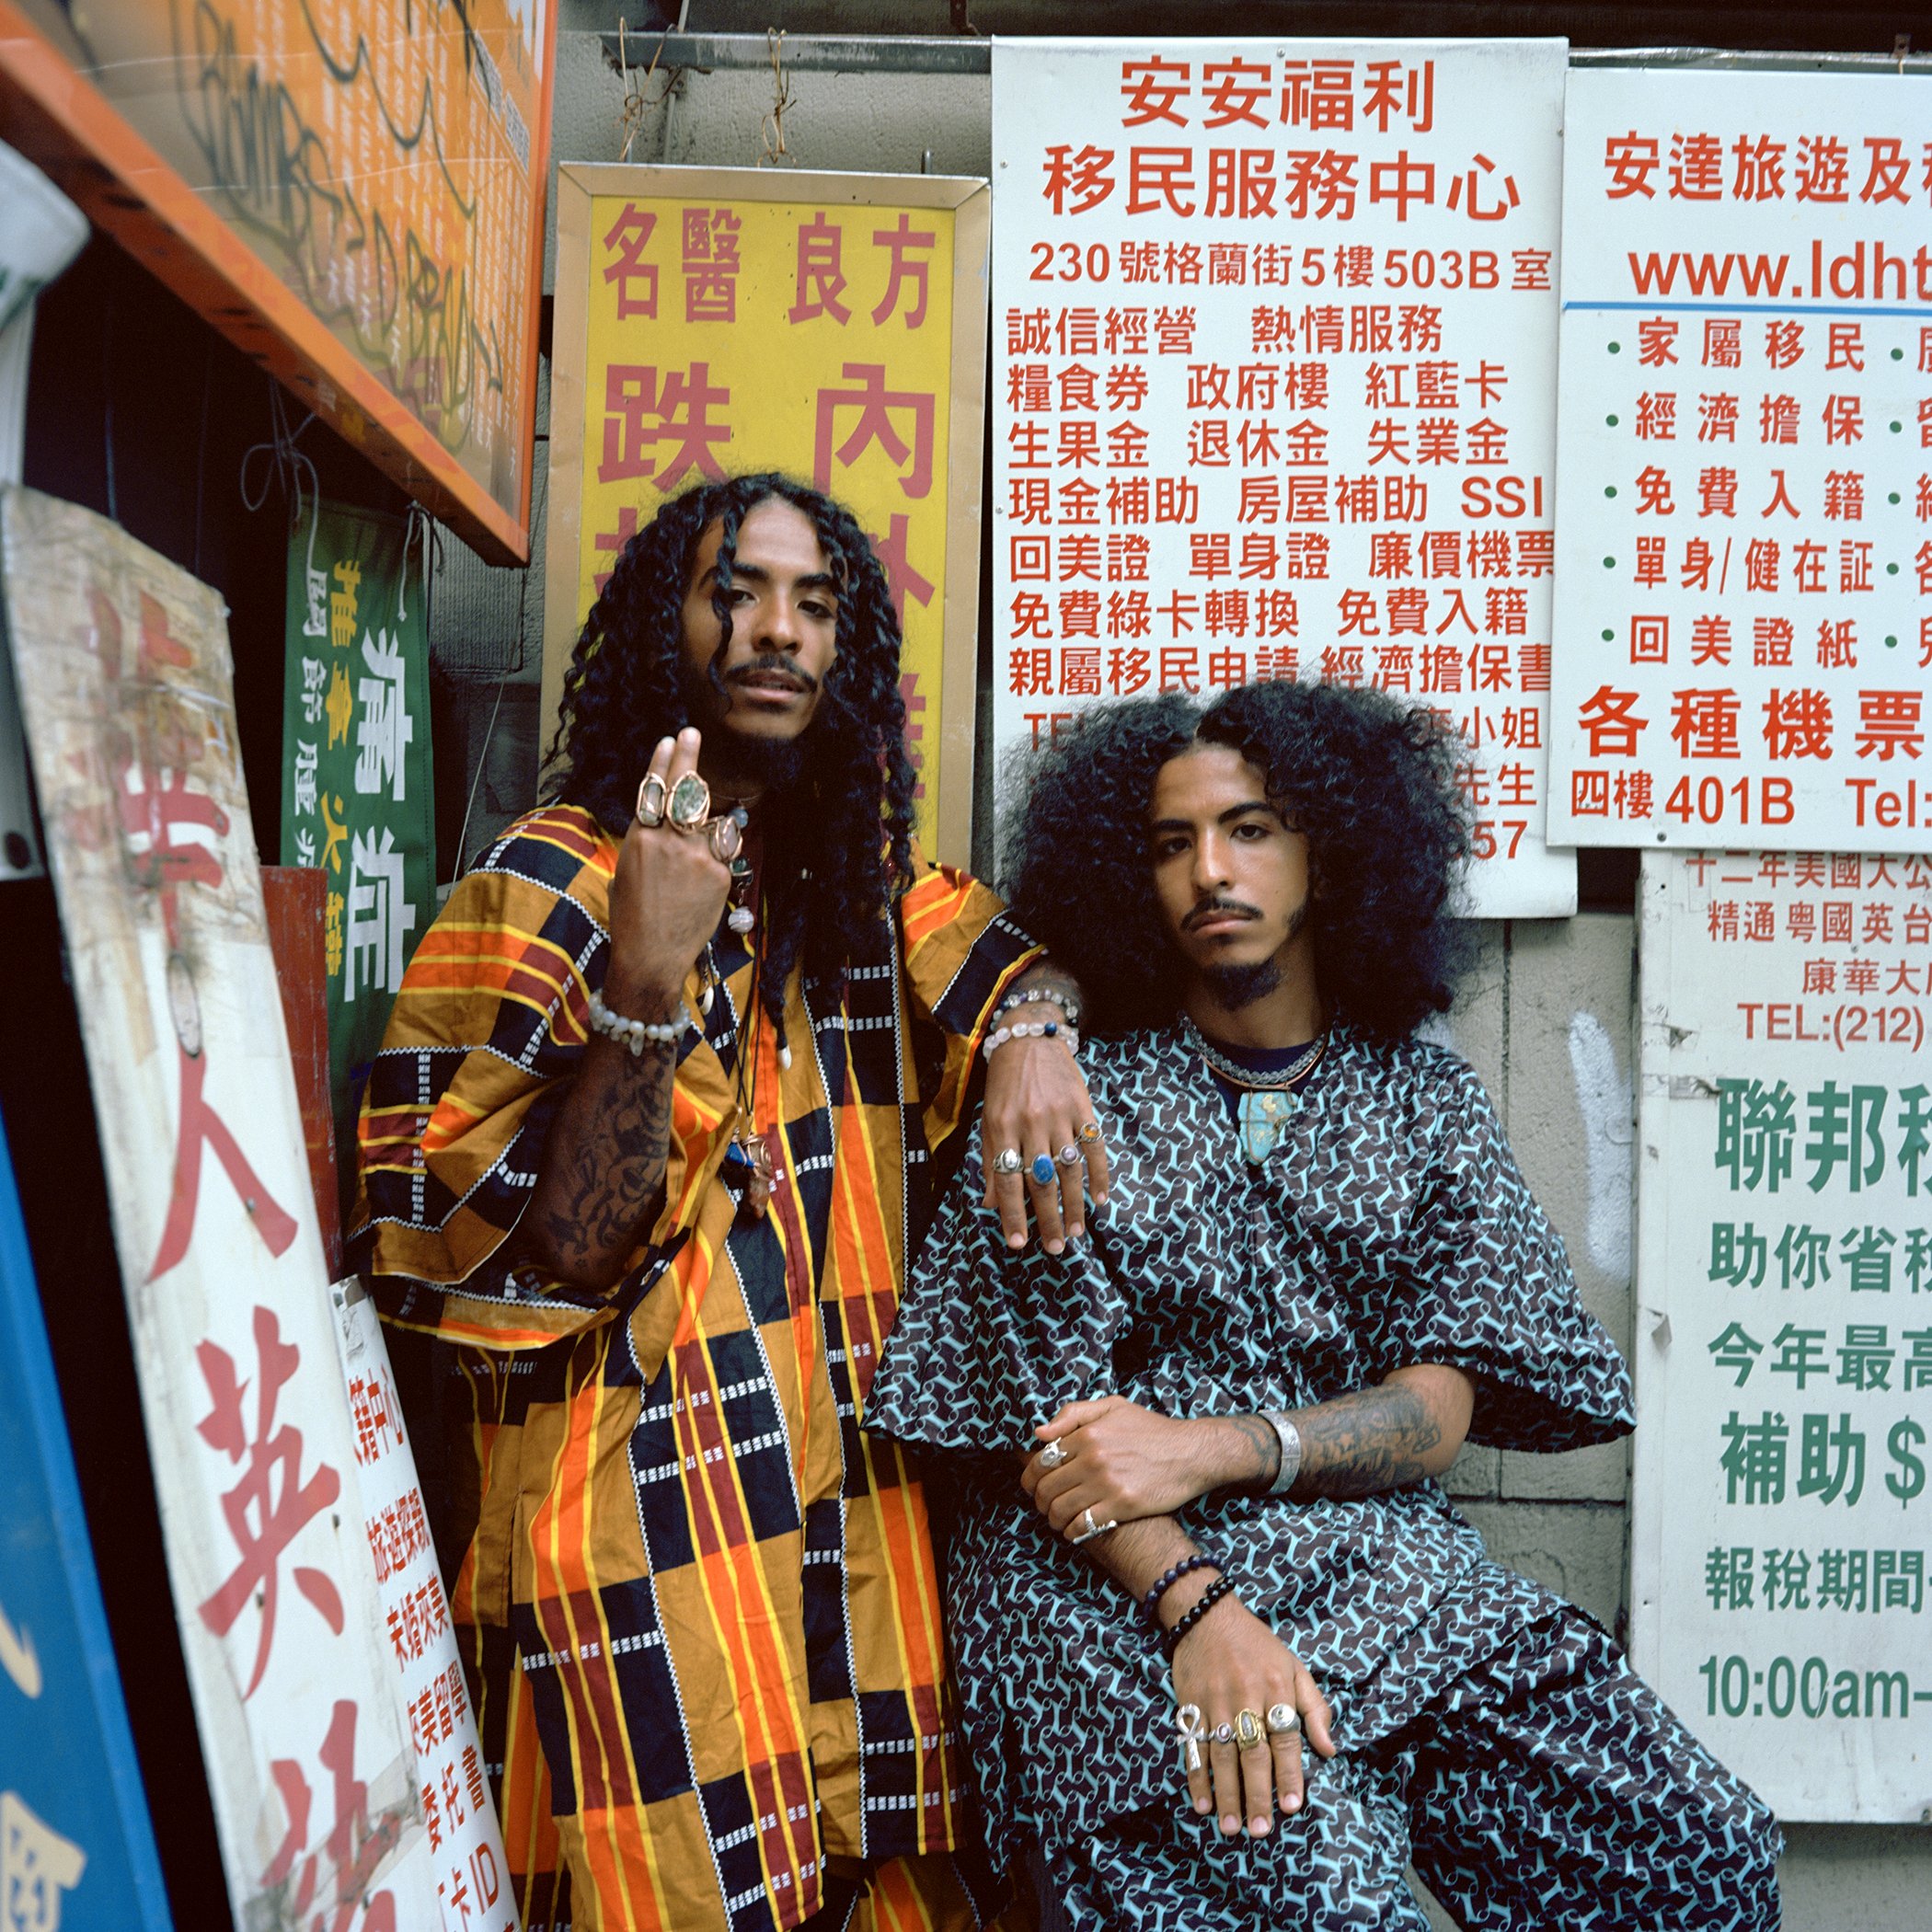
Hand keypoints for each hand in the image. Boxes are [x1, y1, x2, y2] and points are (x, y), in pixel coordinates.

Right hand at [605, 729, 732, 1015]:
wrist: (652, 955)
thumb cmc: (632, 918)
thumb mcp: (627, 871)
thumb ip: (648, 842)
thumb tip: (664, 822)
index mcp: (640, 838)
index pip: (652, 790)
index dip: (661, 763)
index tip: (667, 741)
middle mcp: (669, 841)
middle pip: (683, 790)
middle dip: (686, 758)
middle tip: (690, 733)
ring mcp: (697, 856)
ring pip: (709, 819)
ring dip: (705, 814)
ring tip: (698, 807)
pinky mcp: (719, 873)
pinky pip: (723, 849)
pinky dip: (718, 850)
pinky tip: (707, 862)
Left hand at [980, 1015, 1107, 1253]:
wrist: (1029, 1039)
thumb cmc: (1004, 1084)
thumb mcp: (988, 1119)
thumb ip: (989, 1160)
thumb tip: (989, 1204)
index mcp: (1002, 1127)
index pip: (1007, 1180)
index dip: (1012, 1214)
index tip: (1019, 1243)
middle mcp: (1030, 1123)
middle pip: (1040, 1181)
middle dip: (1047, 1219)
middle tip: (1055, 1247)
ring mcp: (1059, 1115)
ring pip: (1068, 1169)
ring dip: (1074, 1205)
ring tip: (1076, 1232)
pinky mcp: (1083, 1107)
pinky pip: (1094, 1147)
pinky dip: (1099, 1175)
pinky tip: (1100, 1199)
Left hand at [1022, 1397, 1219, 1533]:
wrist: (1191, 1453)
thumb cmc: (1152, 1430)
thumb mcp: (1113, 1407)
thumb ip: (1074, 1414)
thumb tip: (1039, 1433)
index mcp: (1087, 1434)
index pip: (1041, 1460)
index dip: (1030, 1477)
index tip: (1032, 1486)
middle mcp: (1093, 1458)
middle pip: (1046, 1488)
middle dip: (1038, 1501)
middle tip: (1044, 1506)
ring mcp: (1107, 1484)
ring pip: (1060, 1509)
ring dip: (1052, 1519)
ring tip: (1057, 1520)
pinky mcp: (1122, 1507)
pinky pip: (1083, 1526)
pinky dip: (1072, 1531)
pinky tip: (1075, 1529)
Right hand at [1169, 1591, 1335, 1837]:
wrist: (1206, 1615)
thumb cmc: (1257, 1646)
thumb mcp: (1294, 1668)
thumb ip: (1315, 1709)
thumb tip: (1330, 1750)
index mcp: (1275, 1688)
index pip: (1285, 1738)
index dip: (1289, 1773)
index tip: (1293, 1806)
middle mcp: (1245, 1697)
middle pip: (1252, 1752)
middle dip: (1257, 1794)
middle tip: (1261, 1830)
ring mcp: (1214, 1702)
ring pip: (1221, 1755)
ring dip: (1226, 1794)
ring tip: (1232, 1827)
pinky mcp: (1190, 1704)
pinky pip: (1193, 1746)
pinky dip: (1196, 1777)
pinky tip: (1202, 1803)